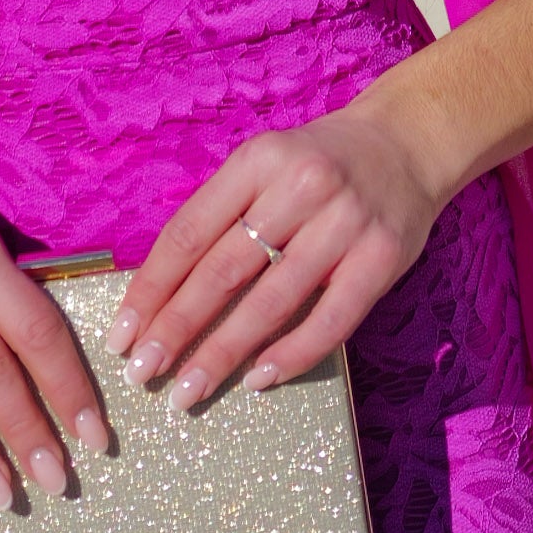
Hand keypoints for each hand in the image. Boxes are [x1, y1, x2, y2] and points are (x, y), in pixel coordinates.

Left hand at [114, 86, 449, 407]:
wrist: (410, 142)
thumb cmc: (320, 164)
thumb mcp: (264, 166)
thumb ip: (221, 215)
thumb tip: (161, 293)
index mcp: (256, 161)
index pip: (188, 233)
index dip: (151, 289)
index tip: (122, 336)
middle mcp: (299, 186)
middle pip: (222, 271)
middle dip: (176, 329)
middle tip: (142, 373)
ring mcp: (344, 223)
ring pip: (271, 301)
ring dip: (224, 353)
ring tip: (188, 390)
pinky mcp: (382, 258)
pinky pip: (330, 319)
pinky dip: (291, 355)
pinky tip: (257, 380)